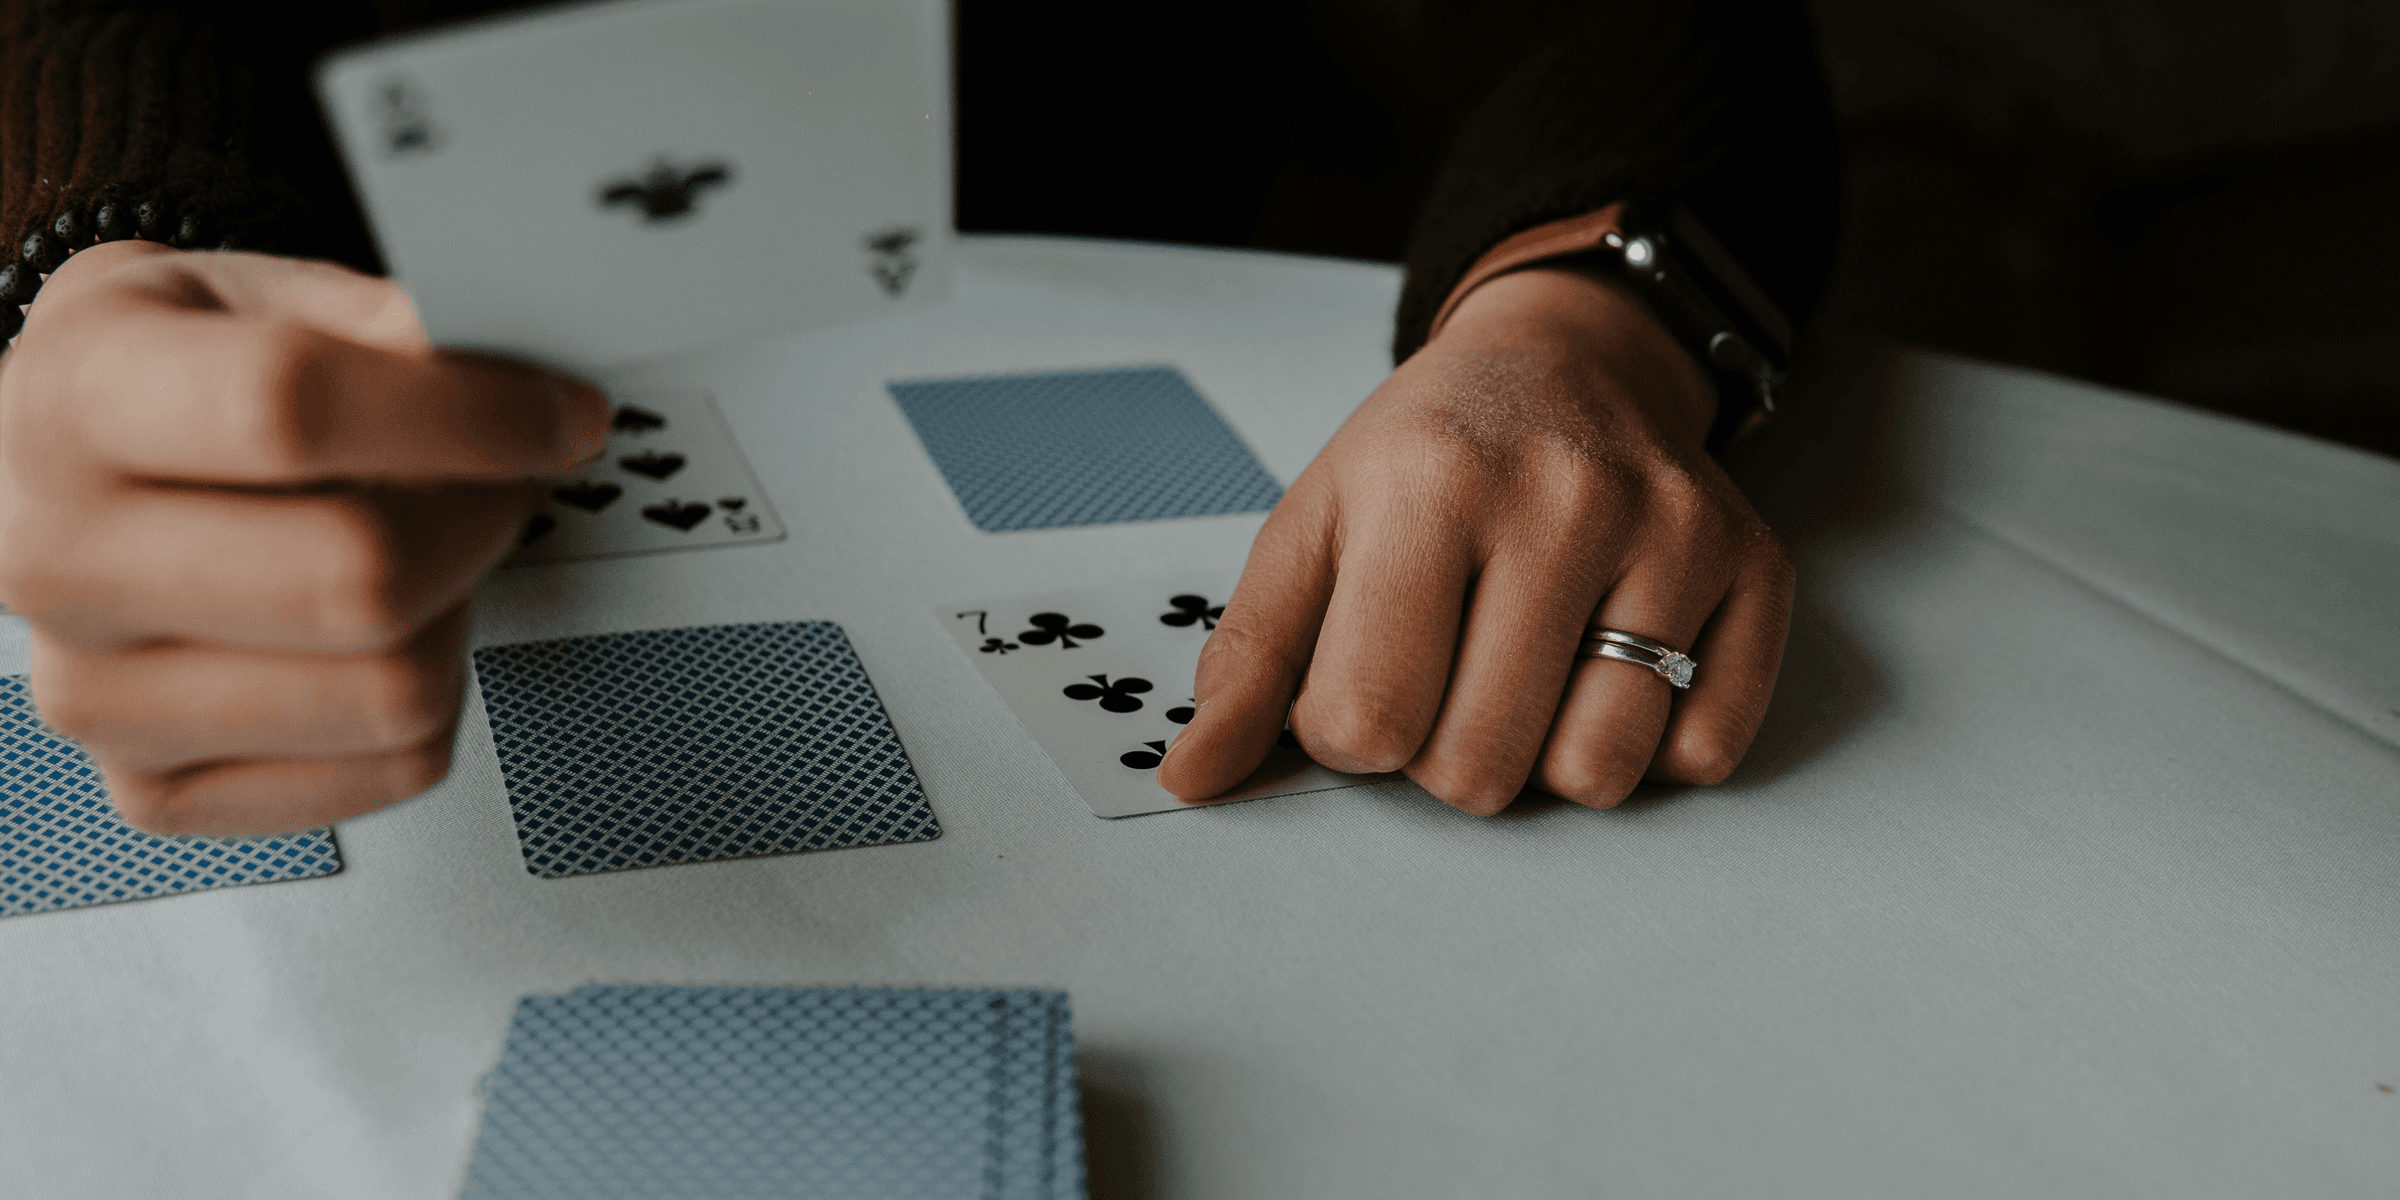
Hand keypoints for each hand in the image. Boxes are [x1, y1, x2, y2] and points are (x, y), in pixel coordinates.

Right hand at [0, 241, 610, 835]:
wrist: (59, 472)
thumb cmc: (168, 382)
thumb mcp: (251, 296)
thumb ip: (381, 323)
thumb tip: (510, 369)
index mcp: (75, 401)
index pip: (291, 411)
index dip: (469, 415)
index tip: (560, 414)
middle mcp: (55, 558)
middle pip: (360, 578)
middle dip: (480, 520)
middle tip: (496, 483)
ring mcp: (95, 695)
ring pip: (392, 691)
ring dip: (455, 612)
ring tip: (422, 551)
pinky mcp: (157, 790)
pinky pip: (393, 768)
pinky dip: (434, 701)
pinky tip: (386, 635)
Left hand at [1158, 265, 1791, 812]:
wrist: (1563, 359)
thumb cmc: (1425, 456)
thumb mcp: (1312, 527)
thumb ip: (1248, 660)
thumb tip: (1192, 777)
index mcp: (1430, 486)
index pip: (1366, 723)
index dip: (1348, 729)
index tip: (1364, 669)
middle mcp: (1564, 500)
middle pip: (1479, 768)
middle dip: (1444, 751)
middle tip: (1450, 671)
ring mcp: (1674, 532)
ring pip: (1598, 774)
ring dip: (1547, 757)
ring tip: (1528, 673)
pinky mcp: (1753, 568)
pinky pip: (1702, 754)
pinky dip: (1651, 744)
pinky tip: (1611, 667)